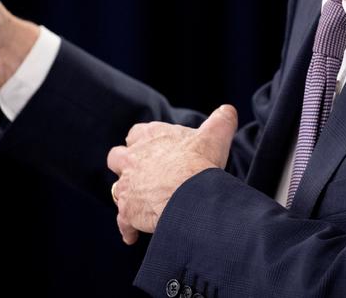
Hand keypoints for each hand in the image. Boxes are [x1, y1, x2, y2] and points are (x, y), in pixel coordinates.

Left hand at [107, 104, 237, 244]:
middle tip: (141, 175)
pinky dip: (128, 228)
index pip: (137, 132)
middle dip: (124, 166)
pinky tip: (134, 235)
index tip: (153, 149)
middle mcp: (133, 159)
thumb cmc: (200, 161)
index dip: (143, 141)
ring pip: (116, 190)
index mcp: (150, 137)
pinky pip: (123, 222)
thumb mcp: (215, 135)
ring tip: (141, 205)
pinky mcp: (128, 211)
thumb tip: (229, 110)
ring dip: (126, 197)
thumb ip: (220, 121)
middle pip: (116, 158)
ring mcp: (127, 185)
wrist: (189, 192)